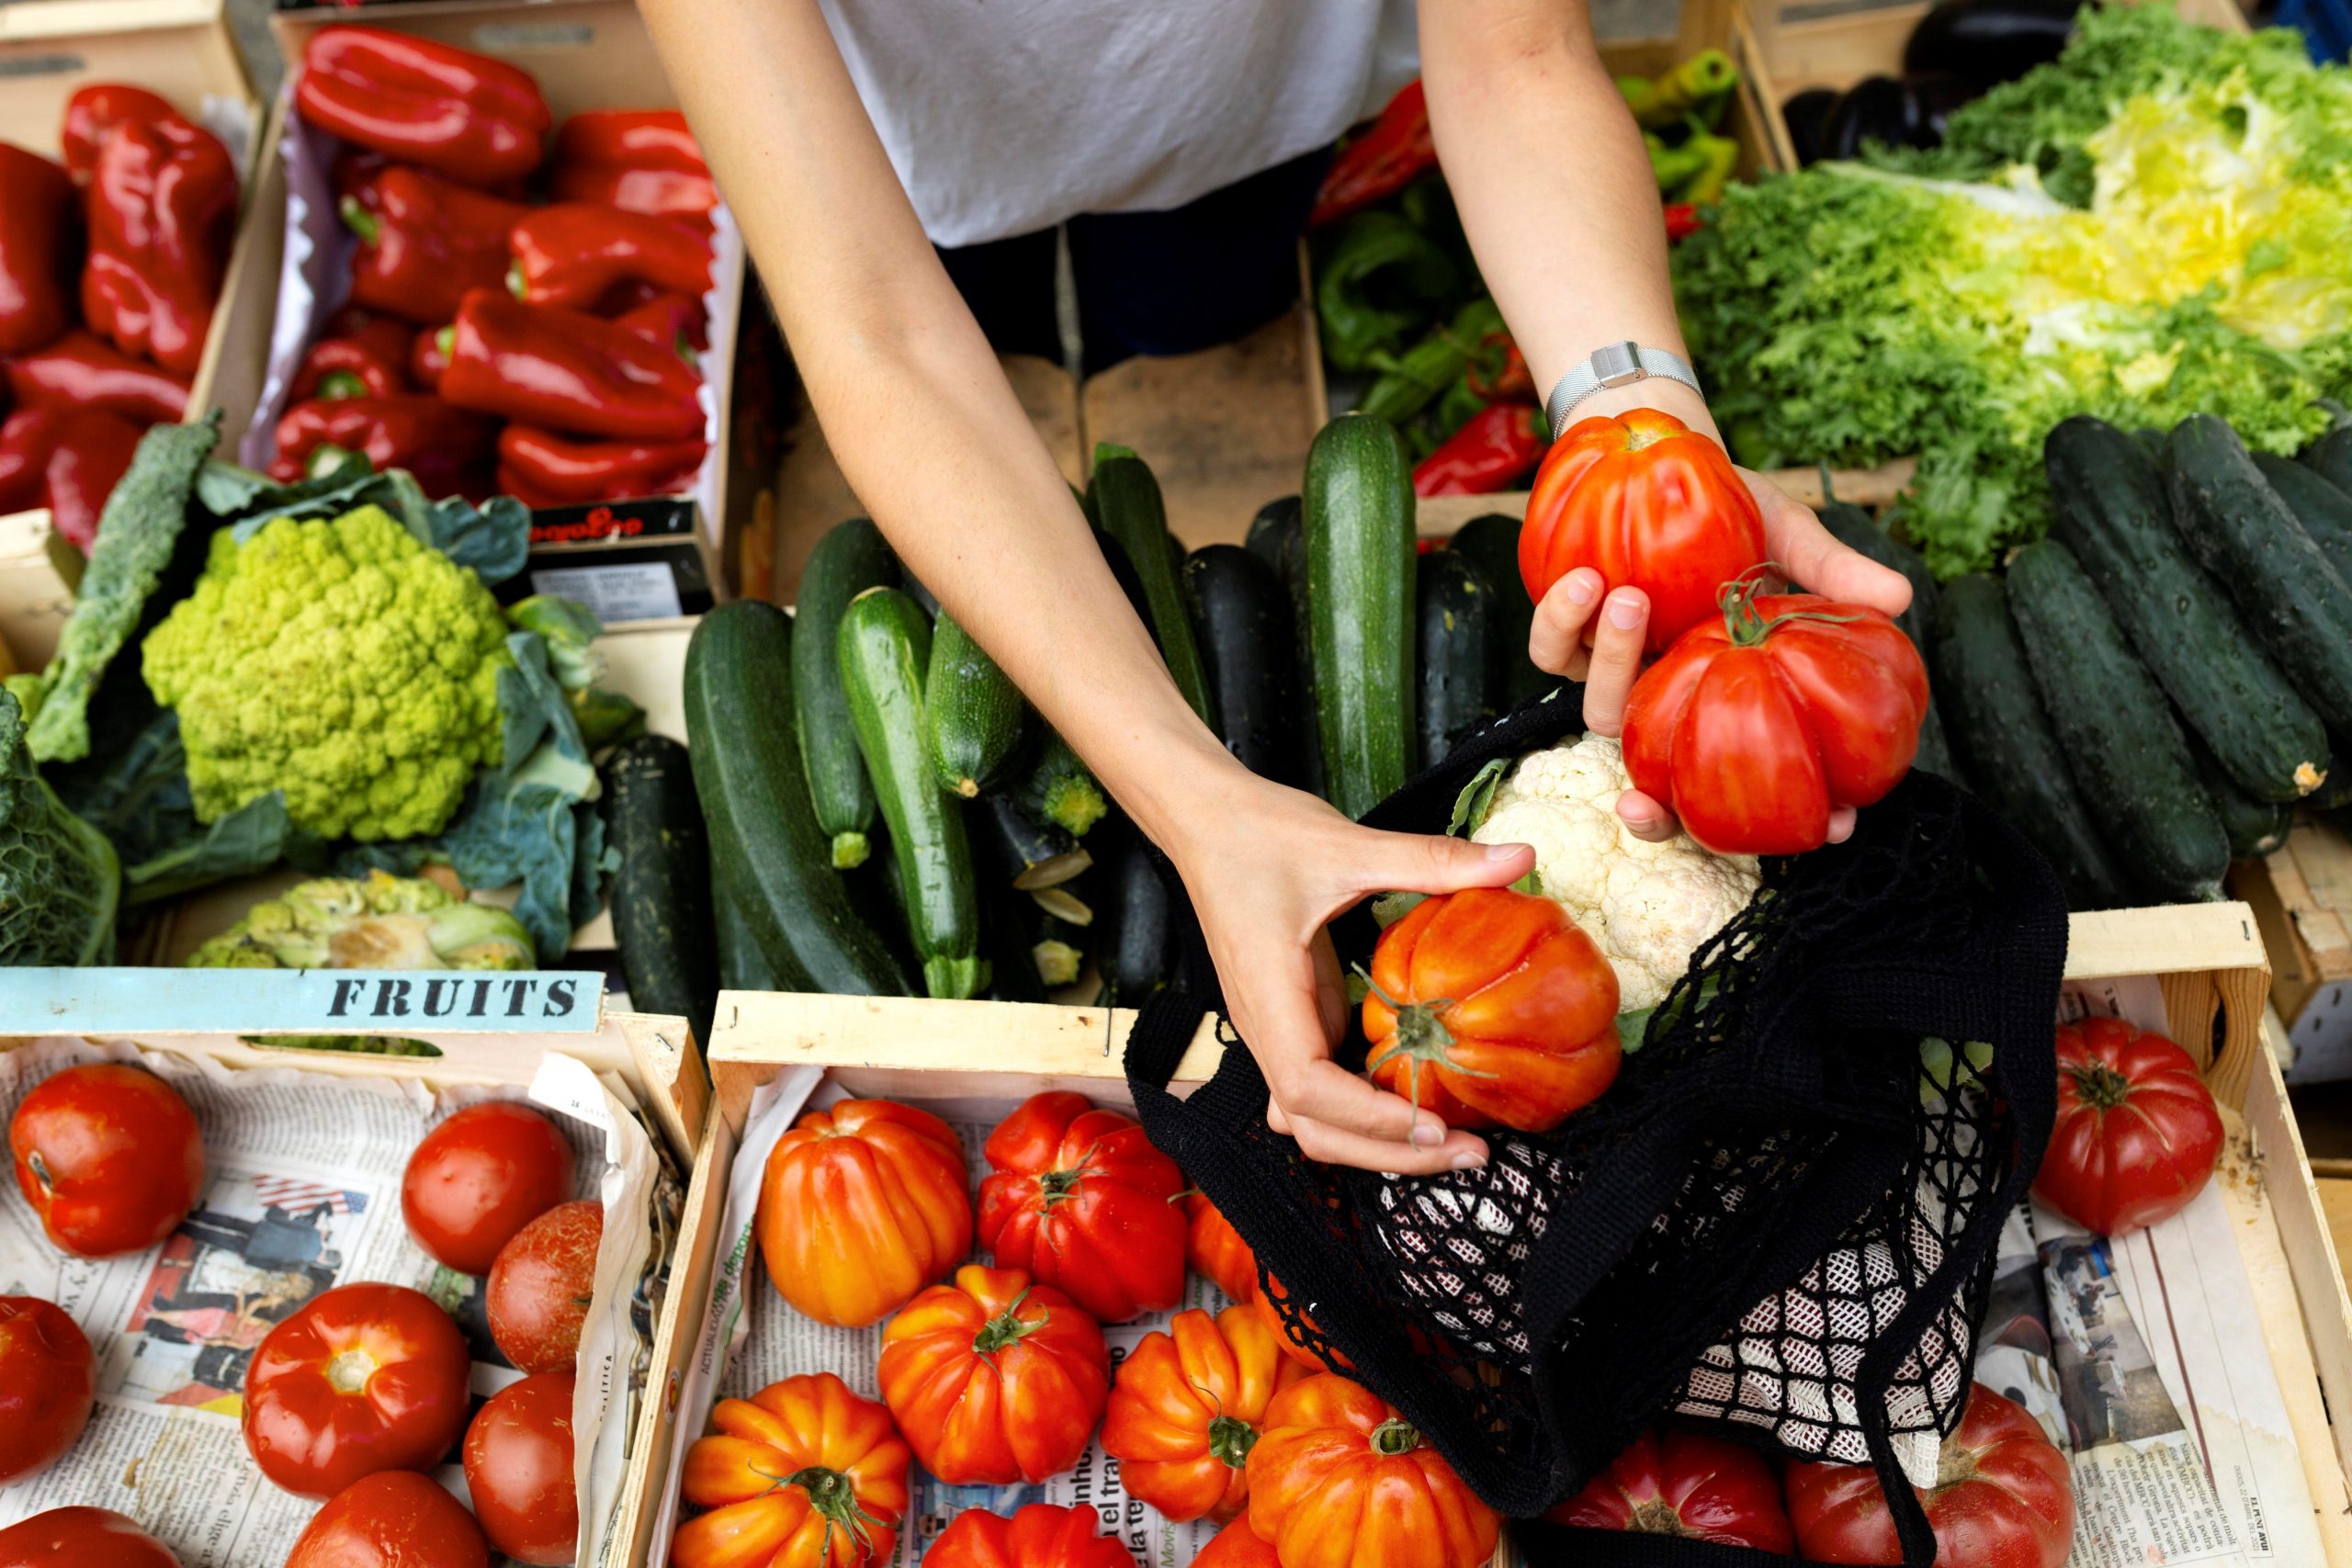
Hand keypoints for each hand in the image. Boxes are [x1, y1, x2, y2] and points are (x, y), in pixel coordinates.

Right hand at [1161, 772, 1535, 1174]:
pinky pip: (1321, 1093)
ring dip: (1377, 1145)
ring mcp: (1276, 1032)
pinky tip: (1418, 1104)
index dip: (1369, 1118)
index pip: (1306, 1089)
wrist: (1206, 825)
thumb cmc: (1261, 835)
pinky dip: (1364, 1115)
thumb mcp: (1350, 845)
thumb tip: (1520, 858)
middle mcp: (1266, 1028)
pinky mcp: (1291, 1023)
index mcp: (1269, 994)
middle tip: (1471, 1155)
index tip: (1434, 1122)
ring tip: (1453, 1144)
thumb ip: (1431, 858)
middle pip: (1313, 1128)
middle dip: (1389, 1153)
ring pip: (1312, 1122)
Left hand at [1527, 466, 1912, 840]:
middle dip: (1656, 809)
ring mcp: (1617, 673)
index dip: (1779, 825)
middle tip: (1650, 800)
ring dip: (1615, 664)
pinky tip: (1586, 579)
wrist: (1663, 461)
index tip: (1833, 829)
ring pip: (1601, 714)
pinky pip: (1551, 652)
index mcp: (1728, 692)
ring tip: (1632, 596)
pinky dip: (1561, 621)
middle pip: (1661, 782)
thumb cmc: (1735, 508)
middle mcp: (1673, 695)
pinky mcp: (1567, 639)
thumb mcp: (1790, 537)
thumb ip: (1832, 573)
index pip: (1748, 781)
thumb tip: (1902, 597)